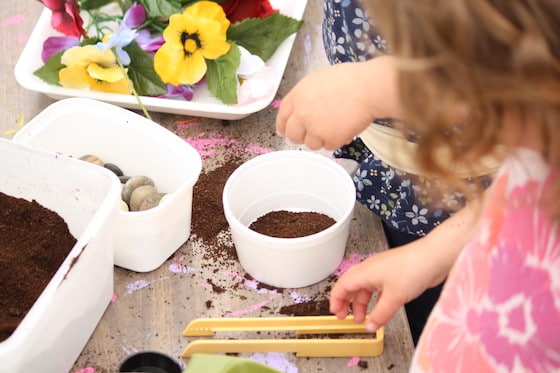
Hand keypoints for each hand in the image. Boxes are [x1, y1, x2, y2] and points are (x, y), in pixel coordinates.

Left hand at [276, 56, 399, 149]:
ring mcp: (315, 128)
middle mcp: (302, 114)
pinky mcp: (329, 139)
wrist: (368, 88)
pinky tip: (345, 127)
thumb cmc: (349, 79)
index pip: (282, 116)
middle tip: (314, 133)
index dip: (283, 126)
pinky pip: (329, 146)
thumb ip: (306, 96)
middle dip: (302, 136)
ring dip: (321, 139)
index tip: (284, 131)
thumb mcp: (318, 80)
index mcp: (297, 96)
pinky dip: (337, 140)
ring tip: (336, 124)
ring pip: (311, 144)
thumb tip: (301, 109)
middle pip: (293, 135)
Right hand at [329, 244, 435, 331]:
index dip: (336, 301)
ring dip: (361, 303)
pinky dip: (375, 300)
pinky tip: (380, 309)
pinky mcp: (394, 273)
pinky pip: (377, 288)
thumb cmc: (412, 270)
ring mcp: (382, 270)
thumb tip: (369, 327)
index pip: (342, 286)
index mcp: (364, 272)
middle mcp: (370, 269)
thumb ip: (380, 314)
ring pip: (365, 288)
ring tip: (364, 318)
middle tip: (345, 318)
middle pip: (351, 286)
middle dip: (346, 303)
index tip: (336, 314)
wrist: (435, 256)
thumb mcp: (394, 297)